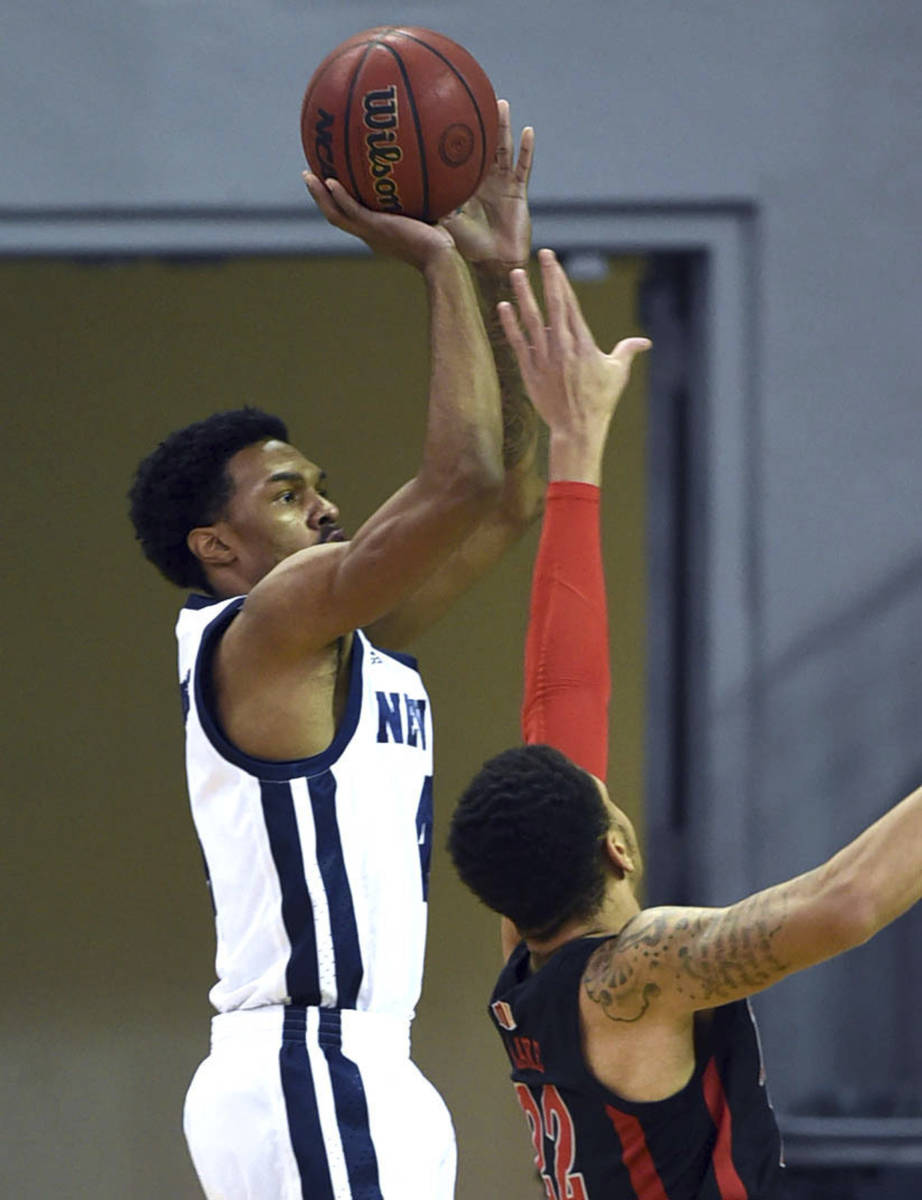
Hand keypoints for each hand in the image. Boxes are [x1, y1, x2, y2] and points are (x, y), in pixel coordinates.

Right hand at [303, 173, 454, 270]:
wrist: (439, 258)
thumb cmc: (440, 244)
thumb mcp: (428, 217)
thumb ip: (423, 200)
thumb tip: (433, 177)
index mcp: (376, 233)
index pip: (351, 216)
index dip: (338, 202)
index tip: (331, 185)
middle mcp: (368, 234)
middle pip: (335, 215)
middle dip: (319, 196)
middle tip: (309, 175)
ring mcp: (369, 232)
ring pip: (335, 214)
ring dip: (320, 195)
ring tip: (308, 174)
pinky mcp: (375, 227)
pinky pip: (351, 209)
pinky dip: (339, 196)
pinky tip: (329, 180)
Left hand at [440, 99, 533, 272]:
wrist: (493, 263)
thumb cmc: (467, 248)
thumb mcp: (444, 221)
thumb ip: (431, 204)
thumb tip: (407, 189)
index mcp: (467, 186)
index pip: (461, 157)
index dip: (457, 137)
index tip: (448, 112)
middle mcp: (485, 182)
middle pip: (483, 146)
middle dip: (480, 122)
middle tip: (474, 95)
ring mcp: (504, 185)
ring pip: (503, 150)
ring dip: (503, 127)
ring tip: (501, 104)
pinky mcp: (519, 193)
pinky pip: (524, 168)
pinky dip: (526, 151)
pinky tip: (528, 131)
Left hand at [498, 249, 650, 481]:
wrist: (577, 428)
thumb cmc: (599, 402)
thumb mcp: (617, 374)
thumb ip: (627, 352)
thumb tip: (644, 342)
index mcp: (583, 343)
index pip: (570, 304)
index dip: (560, 280)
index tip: (553, 262)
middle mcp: (562, 346)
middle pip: (552, 305)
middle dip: (547, 278)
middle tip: (541, 255)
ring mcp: (544, 358)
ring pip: (531, 320)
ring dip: (523, 295)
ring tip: (516, 274)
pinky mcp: (530, 371)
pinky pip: (518, 343)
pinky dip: (510, 324)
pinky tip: (503, 306)